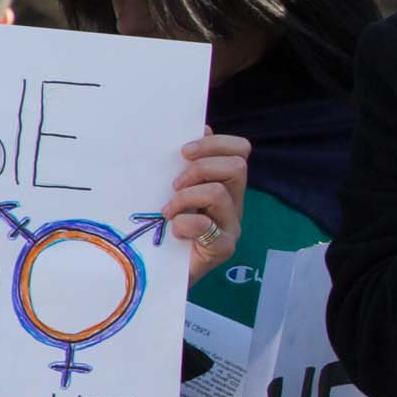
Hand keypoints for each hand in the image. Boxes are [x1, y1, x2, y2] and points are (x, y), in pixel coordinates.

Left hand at [164, 134, 249, 283]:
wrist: (157, 270)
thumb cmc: (160, 227)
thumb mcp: (170, 188)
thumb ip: (184, 163)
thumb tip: (199, 126)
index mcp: (224, 183)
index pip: (240, 150)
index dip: (216, 143)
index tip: (183, 151)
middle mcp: (234, 202)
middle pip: (237, 167)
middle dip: (200, 169)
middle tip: (174, 185)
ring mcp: (230, 225)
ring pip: (220, 193)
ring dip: (186, 197)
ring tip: (168, 211)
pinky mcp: (222, 248)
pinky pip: (208, 226)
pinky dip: (185, 223)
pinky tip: (173, 230)